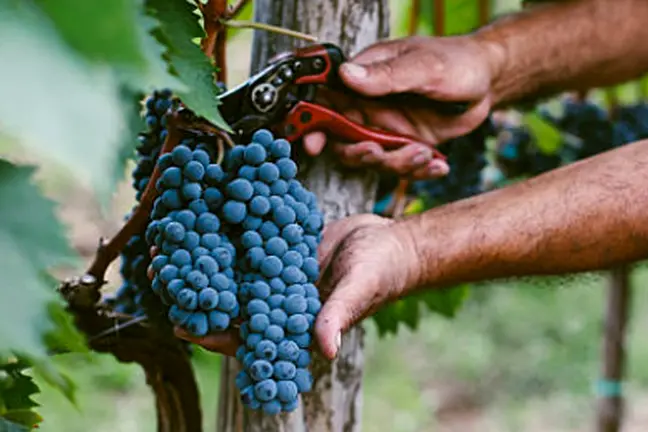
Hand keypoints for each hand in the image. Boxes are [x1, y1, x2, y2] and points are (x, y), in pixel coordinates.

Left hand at [174, 214, 421, 359]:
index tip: (179, 321)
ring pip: (231, 267)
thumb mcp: (359, 291)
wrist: (393, 243)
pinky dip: (226, 226)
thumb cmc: (383, 273)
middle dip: (192, 288)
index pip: (243, 336)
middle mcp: (276, 300)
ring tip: (169, 235)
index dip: (211, 331)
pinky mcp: (277, 246)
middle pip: (227, 300)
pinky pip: (247, 238)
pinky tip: (202, 207)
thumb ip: (338, 317)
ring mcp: (274, 272)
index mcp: (291, 324)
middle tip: (159, 267)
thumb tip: (326, 350)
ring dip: (201, 254)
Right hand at [303, 34, 498, 179]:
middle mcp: (371, 107)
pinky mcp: (408, 145)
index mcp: (366, 79)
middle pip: (346, 140)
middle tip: (379, 151)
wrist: (488, 80)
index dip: (315, 124)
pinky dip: (420, 171)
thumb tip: (346, 75)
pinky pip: (403, 167)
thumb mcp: (423, 66)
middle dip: (361, 153)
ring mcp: (389, 128)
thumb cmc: (457, 62)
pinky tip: (439, 165)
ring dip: (398, 163)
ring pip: (376, 160)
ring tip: (424, 153)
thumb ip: (386, 75)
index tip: (316, 143)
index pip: (327, 101)